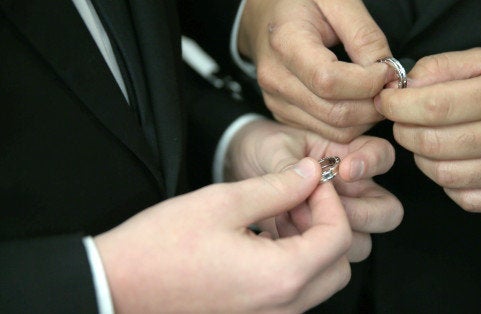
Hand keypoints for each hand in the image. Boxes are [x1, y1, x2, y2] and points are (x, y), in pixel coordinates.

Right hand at [94, 159, 351, 312]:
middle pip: (338, 264)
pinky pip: (292, 293)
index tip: (312, 182)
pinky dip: (292, 264)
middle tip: (299, 198)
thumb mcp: (224, 203)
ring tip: (279, 215)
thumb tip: (310, 174)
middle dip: (327, 225)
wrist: (116, 287)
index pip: (339, 237)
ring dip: (311, 244)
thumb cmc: (160, 248)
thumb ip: (278, 187)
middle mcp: (282, 307)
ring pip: (318, 281)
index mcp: (281, 277)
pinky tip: (264, 238)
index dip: (331, 201)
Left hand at [225, 118, 402, 261]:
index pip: (383, 156)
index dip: (372, 163)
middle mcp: (354, 191)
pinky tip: (281, 231)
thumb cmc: (265, 149)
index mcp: (349, 155)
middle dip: (361, 213)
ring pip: (363, 242)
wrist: (242, 168)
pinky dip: (309, 249)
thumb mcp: (273, 148)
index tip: (346, 170)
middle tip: (324, 205)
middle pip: (387, 212)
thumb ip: (290, 164)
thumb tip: (307, 177)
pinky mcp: (321, 242)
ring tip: (292, 216)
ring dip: (330, 234)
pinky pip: (333, 258)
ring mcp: (341, 219)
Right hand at [238, 0, 395, 141]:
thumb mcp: (337, 0)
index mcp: (285, 42)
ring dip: (367, 117)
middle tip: (391, 84)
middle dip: (374, 104)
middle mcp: (276, 78)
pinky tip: (360, 99)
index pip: (330, 81)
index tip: (388, 69)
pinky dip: (352, 123)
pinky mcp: (284, 114)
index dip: (367, 82)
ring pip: (335, 129)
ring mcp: (277, 100)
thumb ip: (364, 35)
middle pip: (335, 112)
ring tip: (377, 91)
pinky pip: (327, 132)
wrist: (265, 14)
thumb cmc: (302, 2)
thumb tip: (386, 72)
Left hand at [375, 48, 480, 211]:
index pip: (434, 106)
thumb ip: (443, 67)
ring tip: (426, 140)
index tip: (386, 102)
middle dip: (404, 131)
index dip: (398, 106)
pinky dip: (445, 181)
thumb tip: (405, 87)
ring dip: (421, 157)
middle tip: (403, 121)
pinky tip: (450, 162)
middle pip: (433, 143)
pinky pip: (462, 198)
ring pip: (442, 174)